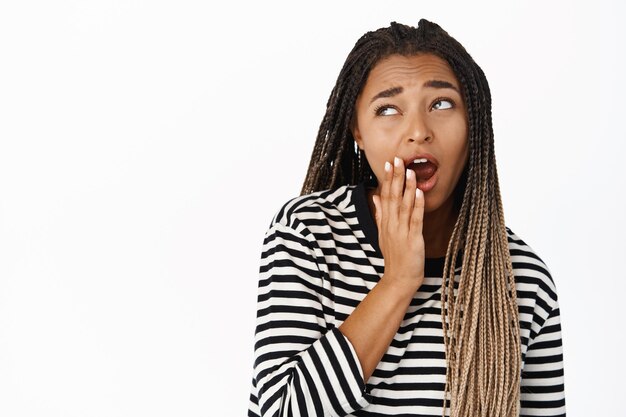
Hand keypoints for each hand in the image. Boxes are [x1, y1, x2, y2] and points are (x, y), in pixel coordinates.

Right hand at [372, 156, 424, 292]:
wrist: (398, 279)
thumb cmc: (394, 257)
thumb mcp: (383, 234)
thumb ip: (380, 214)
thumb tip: (376, 197)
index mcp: (385, 222)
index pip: (386, 196)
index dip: (388, 179)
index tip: (389, 163)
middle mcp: (391, 225)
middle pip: (393, 197)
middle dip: (396, 178)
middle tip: (398, 159)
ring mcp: (401, 232)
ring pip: (403, 206)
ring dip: (407, 188)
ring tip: (410, 171)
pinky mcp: (412, 240)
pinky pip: (415, 220)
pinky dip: (416, 206)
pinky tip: (418, 193)